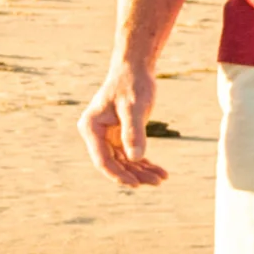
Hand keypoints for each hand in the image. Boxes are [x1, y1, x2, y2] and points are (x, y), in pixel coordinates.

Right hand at [80, 56, 163, 187]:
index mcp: (91, 128)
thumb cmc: (132, 85)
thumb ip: (133, 132)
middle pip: (114, 162)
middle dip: (134, 174)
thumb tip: (135, 158)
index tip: (136, 184)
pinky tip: (159, 171)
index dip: (118, 174)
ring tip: (162, 178)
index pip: (102, 159)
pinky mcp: (119, 134)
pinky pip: (130, 153)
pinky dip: (144, 162)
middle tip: (158, 182)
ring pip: (123, 160)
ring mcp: (107, 135)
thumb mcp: (134, 108)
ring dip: (141, 170)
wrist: (135, 69)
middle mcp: (95, 134)